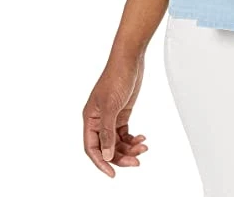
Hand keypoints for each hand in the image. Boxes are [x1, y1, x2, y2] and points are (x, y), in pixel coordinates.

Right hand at [82, 52, 148, 176]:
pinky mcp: (122, 113)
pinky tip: (142, 138)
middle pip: (107, 147)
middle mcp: (98, 120)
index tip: (112, 174)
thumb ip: (108, 132)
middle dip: (121, 156)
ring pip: (117, 142)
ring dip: (129, 148)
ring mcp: (111, 117)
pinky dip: (133, 138)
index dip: (101, 162)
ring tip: (143, 147)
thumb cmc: (117, 77)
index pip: (92, 148)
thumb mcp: (111, 106)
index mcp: (90, 118)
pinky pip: (124, 133)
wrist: (130, 59)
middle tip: (137, 161)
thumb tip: (107, 155)